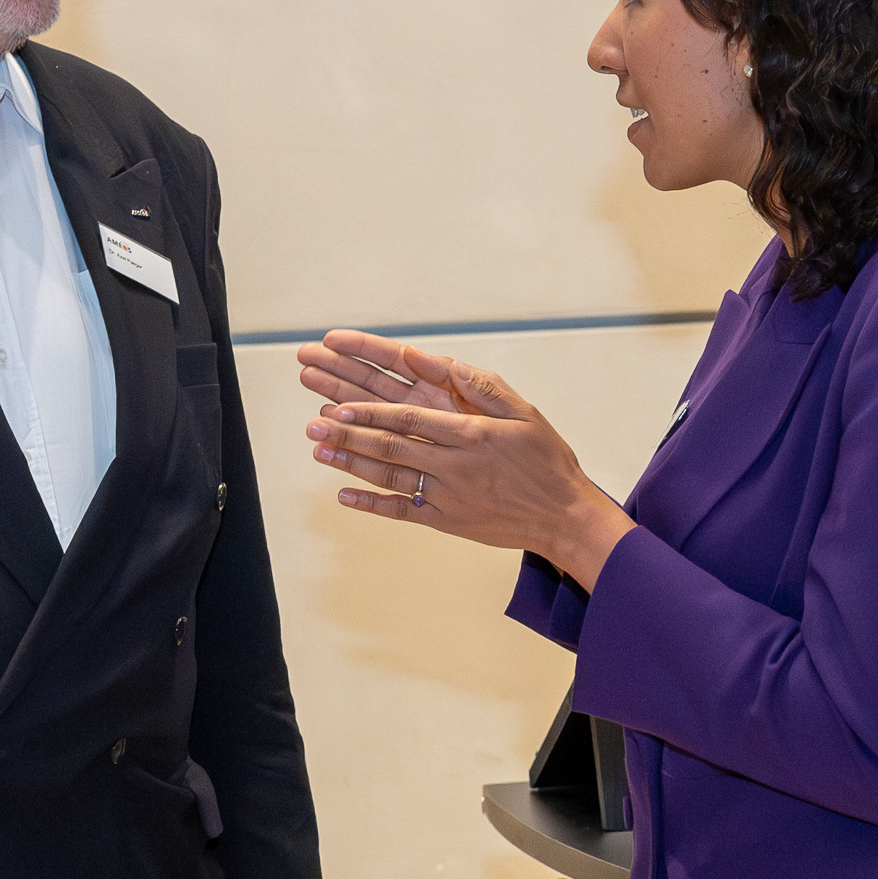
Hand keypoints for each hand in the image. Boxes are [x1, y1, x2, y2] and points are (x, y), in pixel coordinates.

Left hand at [300, 330, 633, 586]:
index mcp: (470, 434)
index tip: (337, 404)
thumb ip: (477, 384)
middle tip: (312, 423)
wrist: (565, 516)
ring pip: (389, 477)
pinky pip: (402, 511)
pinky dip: (371, 505)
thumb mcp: (522, 411)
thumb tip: (431, 358)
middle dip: (347, 433)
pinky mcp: (447, 520)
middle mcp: (453, 466)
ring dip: (350, 464)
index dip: (369, 412)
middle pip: (389, 446)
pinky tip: (342, 496)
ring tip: (317, 449)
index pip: (409, 419)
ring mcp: (447, 496)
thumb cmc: (546, 459)